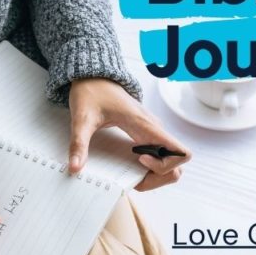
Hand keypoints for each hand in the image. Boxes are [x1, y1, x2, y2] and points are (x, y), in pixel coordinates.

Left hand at [68, 78, 190, 190]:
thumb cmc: (92, 93)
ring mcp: (152, 132)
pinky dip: (150, 168)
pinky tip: (130, 166)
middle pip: (178, 165)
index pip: (180, 152)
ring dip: (156, 175)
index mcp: (146, 125)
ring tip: (132, 174)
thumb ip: (79, 143)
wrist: (93, 77)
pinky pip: (160, 156)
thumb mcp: (82, 119)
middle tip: (135, 177)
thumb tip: (75, 168)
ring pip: (171, 163)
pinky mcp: (146, 134)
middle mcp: (154, 130)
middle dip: (159, 177)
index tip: (139, 160)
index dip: (164, 166)